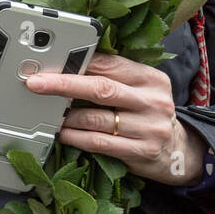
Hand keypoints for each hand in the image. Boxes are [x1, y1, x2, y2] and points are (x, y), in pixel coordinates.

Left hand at [25, 53, 206, 185]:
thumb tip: (70, 66)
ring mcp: (149, 127)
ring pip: (97, 118)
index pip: (110, 64)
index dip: (78, 63)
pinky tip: (62, 133)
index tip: (52, 62)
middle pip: (102, 89)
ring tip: (48, 113)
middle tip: (36, 83)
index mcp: (151, 78)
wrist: (178, 150)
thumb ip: (114, 77)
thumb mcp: (141, 89)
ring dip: (67, 116)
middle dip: (64, 85)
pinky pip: (99, 142)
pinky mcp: (141, 151)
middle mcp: (153, 100)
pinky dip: (76, 137)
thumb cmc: (148, 113)